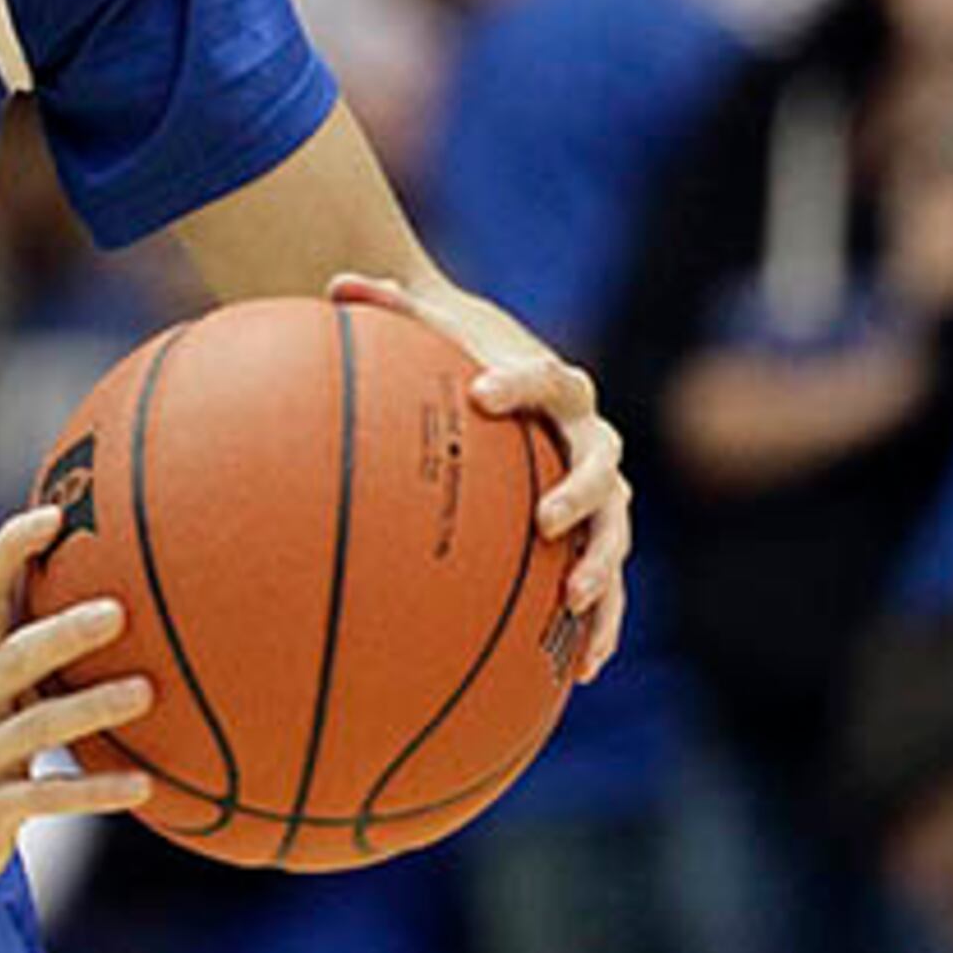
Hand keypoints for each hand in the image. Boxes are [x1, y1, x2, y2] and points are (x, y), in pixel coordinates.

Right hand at [0, 508, 152, 922]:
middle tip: (118, 610)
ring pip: (35, 726)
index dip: (14, 550)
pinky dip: (96, 792)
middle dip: (63, 630)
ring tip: (146, 692)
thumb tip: (111, 616)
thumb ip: (34, 673)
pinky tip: (145, 787)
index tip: (56, 513)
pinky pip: (46, 798)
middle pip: (14, 656)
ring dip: (92, 708)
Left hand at [332, 275, 629, 681]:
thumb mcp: (427, 329)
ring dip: (602, 568)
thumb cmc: (460, 358)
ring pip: (617, 531)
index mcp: (553, 385)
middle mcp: (590, 436)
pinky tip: (584, 671)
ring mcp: (602, 491)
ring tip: (574, 603)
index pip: (546, 379)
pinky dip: (602, 625)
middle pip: (602, 461)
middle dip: (579, 493)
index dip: (520, 384)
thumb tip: (336, 282)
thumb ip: (388, 306)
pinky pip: (609, 585)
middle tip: (546, 520)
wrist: (509, 385)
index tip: (482, 395)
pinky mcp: (596, 536)